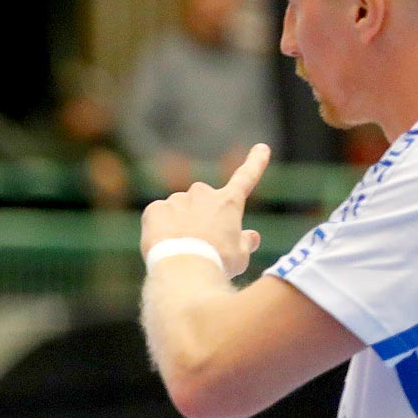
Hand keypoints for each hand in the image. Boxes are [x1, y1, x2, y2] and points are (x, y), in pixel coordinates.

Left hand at [140, 143, 269, 276]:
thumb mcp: (239, 257)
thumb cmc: (217, 265)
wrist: (185, 270)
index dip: (255, 163)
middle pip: (202, 201)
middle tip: (198, 243)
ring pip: (178, 210)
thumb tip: (252, 237)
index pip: (246, 178)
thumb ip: (245, 243)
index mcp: (229, 202)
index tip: (261, 148)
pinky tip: (164, 246)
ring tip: (180, 250)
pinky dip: (159, 229)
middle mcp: (203, 194)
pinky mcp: (155, 209)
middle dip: (200, 216)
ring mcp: (177, 200)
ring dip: (179, 224)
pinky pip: (158, 217)